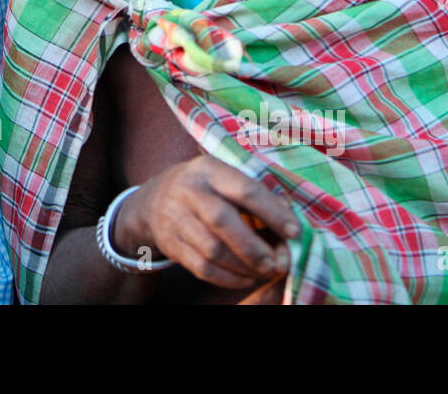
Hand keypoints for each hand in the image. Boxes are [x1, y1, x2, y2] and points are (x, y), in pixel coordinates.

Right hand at [113, 154, 298, 288]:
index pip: (244, 190)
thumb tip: (289, 216)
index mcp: (209, 169)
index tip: (294, 231)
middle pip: (222, 221)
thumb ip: (256, 193)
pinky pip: (201, 268)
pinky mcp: (171, 244)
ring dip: (244, 266)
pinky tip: (245, 278)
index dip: (272, 212)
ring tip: (265, 271)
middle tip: (279, 263)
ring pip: (212, 250)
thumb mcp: (224, 177)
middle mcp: (188, 191)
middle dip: (255, 247)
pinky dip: (228, 278)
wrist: (153, 200)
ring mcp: (175, 218)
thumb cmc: (204, 188)